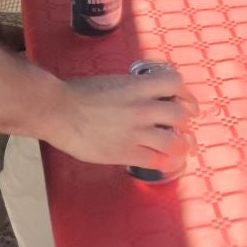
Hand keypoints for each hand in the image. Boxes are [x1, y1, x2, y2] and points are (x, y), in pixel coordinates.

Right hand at [46, 70, 196, 168]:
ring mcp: (135, 132)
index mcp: (138, 86)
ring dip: (182, 144)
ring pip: (174, 141)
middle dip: (186, 120)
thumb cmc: (81, 94)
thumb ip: (135, 90)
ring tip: (184, 146)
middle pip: (180, 114)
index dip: (185, 92)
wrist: (59, 111)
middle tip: (185, 124)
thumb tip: (149, 96)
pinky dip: (168, 163)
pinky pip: (157, 161)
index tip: (185, 100)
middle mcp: (142, 108)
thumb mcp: (115, 82)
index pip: (175, 83)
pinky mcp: (125, 153)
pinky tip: (170, 164)